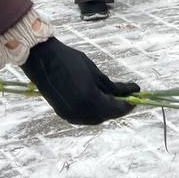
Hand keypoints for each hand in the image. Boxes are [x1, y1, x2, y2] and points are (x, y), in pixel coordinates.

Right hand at [20, 38, 138, 124]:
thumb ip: (112, 86)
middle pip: (106, 116)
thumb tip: (130, 91)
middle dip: (117, 108)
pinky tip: (99, 101)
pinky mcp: (63, 113)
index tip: (136, 97)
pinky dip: (94, 111)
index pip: (115, 109)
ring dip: (106, 110)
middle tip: (127, 97)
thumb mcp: (95, 72)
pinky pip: (84, 116)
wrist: (42, 59)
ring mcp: (70, 115)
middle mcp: (80, 112)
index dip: (128, 104)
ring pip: (95, 118)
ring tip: (114, 98)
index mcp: (90, 100)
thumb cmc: (70, 60)